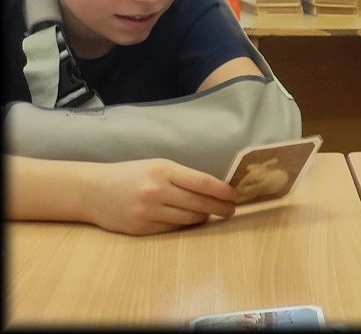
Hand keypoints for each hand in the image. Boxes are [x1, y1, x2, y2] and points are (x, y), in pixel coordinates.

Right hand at [86, 159, 236, 235]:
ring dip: (203, 218)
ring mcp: (148, 212)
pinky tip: (189, 221)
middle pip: (199, 204)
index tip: (233, 195)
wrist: (92, 190)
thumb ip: (183, 177)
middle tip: (230, 210)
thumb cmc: (130, 174)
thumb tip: (214, 190)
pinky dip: (184, 226)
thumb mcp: (157, 166)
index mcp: (163, 170)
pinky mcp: (141, 229)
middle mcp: (156, 191)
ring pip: (188, 219)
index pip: (202, 182)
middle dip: (219, 208)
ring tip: (210, 214)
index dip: (221, 191)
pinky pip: (172, 229)